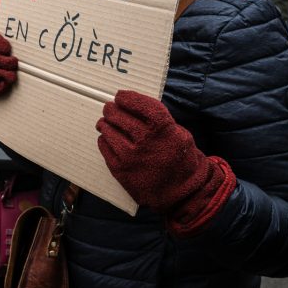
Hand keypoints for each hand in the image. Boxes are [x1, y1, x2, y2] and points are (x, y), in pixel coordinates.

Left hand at [96, 90, 235, 236]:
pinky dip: (104, 140)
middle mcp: (145, 141)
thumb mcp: (179, 133)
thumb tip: (134, 106)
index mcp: (162, 128)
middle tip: (110, 108)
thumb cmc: (181, 159)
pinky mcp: (120, 169)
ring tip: (106, 123)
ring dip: (105, 124)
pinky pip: (104, 147)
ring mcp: (130, 156)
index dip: (127, 98)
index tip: (120, 95)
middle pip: (118, 115)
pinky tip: (109, 139)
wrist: (182, 192)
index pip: (139, 104)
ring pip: (108, 130)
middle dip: (111, 109)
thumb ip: (160, 120)